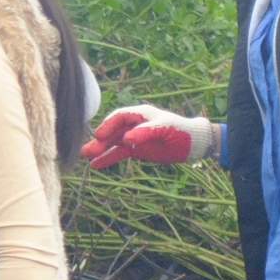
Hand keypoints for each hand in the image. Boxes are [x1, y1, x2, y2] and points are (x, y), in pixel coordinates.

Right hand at [80, 103, 216, 169]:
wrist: (194, 144)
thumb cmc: (181, 131)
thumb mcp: (165, 129)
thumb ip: (145, 133)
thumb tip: (126, 139)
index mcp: (141, 114)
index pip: (119, 117)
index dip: (108, 125)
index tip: (99, 135)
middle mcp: (134, 124)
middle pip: (113, 131)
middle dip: (100, 140)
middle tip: (87, 150)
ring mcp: (134, 137)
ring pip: (113, 142)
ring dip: (100, 149)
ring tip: (85, 156)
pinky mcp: (136, 150)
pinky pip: (119, 154)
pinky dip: (108, 158)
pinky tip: (96, 165)